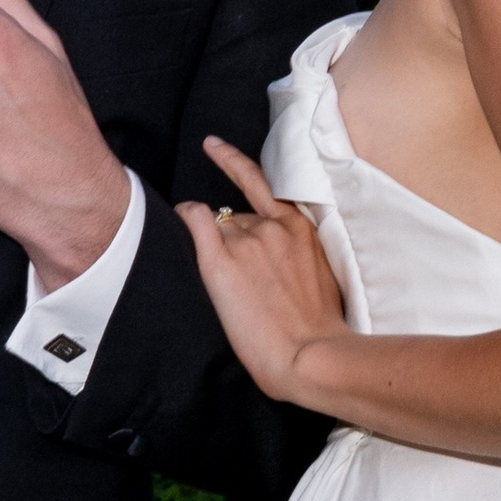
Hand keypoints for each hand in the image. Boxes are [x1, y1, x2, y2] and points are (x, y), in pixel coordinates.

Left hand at [176, 137, 347, 402]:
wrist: (311, 353)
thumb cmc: (319, 326)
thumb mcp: (321, 274)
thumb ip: (299, 251)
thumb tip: (275, 249)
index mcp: (302, 227)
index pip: (263, 186)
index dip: (234, 164)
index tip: (213, 147)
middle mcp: (273, 226)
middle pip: (238, 216)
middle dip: (235, 238)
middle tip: (245, 281)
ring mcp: (247, 241)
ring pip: (219, 227)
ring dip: (217, 245)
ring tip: (234, 288)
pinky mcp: (221, 262)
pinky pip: (196, 221)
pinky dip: (186, 216)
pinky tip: (180, 219)